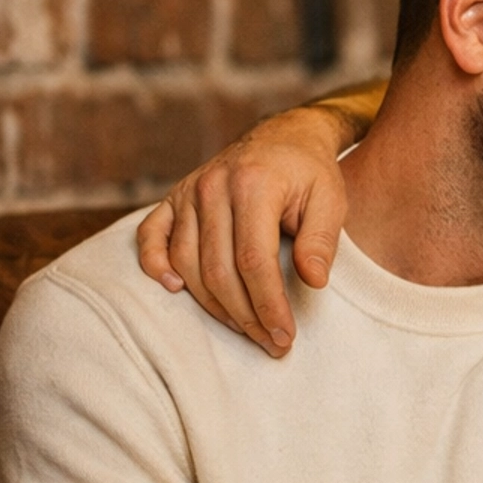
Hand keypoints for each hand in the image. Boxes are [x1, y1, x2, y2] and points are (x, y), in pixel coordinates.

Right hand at [136, 104, 355, 358]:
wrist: (285, 138)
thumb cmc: (311, 174)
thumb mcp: (331, 200)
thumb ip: (322, 240)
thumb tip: (314, 282)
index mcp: (253, 185)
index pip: (254, 261)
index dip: (268, 305)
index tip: (285, 336)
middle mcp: (213, 187)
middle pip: (218, 270)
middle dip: (245, 316)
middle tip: (272, 344)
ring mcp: (189, 192)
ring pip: (186, 263)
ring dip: (213, 305)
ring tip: (246, 329)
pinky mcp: (174, 198)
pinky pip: (151, 235)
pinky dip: (155, 264)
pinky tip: (173, 289)